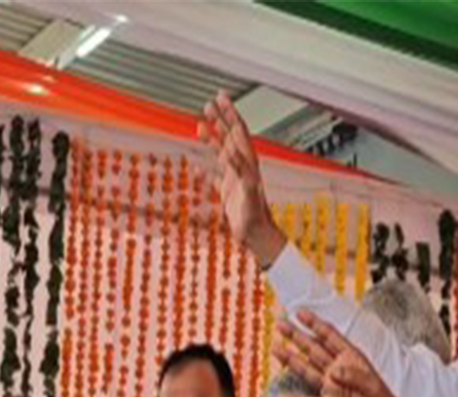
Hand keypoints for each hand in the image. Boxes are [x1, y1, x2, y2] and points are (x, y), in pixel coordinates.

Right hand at [198, 91, 285, 268]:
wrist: (257, 236)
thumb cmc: (254, 218)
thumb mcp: (248, 194)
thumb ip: (240, 173)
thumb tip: (230, 153)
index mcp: (247, 163)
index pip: (237, 131)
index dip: (229, 114)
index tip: (220, 98)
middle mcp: (242, 166)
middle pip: (229, 136)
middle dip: (219, 119)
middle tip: (208, 103)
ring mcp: (234, 177)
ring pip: (221, 151)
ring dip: (212, 137)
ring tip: (200, 124)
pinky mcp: (228, 191)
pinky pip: (215, 174)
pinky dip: (207, 166)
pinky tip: (199, 164)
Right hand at [273, 314, 425, 396]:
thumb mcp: (376, 391)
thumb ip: (355, 378)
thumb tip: (333, 371)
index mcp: (355, 363)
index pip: (332, 339)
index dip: (317, 325)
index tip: (301, 313)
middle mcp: (341, 374)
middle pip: (315, 351)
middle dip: (298, 338)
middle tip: (281, 325)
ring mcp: (332, 392)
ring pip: (307, 372)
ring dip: (291, 361)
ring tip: (276, 349)